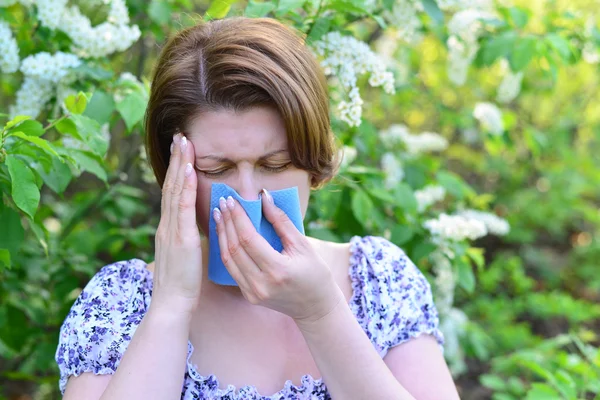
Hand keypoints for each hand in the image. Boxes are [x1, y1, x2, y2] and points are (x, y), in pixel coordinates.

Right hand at [152, 133, 202, 315]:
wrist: (171, 304)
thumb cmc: (180, 284)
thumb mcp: (184, 256)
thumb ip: (188, 239)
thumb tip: (197, 229)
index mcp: (169, 229)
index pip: (173, 193)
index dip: (177, 171)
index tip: (182, 152)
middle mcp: (167, 225)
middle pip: (172, 185)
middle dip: (176, 160)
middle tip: (180, 136)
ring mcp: (171, 230)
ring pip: (176, 190)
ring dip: (181, 165)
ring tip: (184, 143)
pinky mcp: (180, 238)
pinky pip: (183, 207)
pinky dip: (186, 186)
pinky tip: (191, 170)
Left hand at [212, 190, 344, 323]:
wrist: (316, 307)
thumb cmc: (315, 273)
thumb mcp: (303, 245)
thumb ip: (281, 221)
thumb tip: (264, 197)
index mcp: (277, 270)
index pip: (249, 239)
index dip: (238, 217)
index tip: (232, 200)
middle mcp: (261, 284)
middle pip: (235, 248)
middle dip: (227, 222)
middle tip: (222, 202)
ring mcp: (252, 292)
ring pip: (228, 259)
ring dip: (222, 235)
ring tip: (219, 215)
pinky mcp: (248, 296)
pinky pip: (232, 269)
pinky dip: (226, 249)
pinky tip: (225, 234)